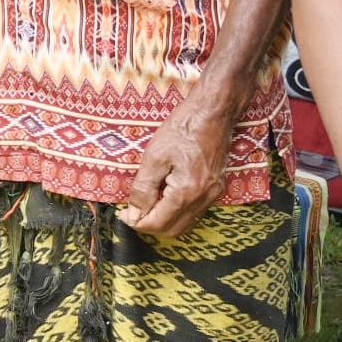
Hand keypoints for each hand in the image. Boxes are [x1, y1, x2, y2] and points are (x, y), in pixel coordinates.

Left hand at [115, 88, 238, 240]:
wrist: (213, 112)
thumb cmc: (182, 129)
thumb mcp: (154, 156)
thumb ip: (143, 188)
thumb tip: (134, 213)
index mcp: (187, 192)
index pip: (158, 224)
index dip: (138, 223)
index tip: (124, 214)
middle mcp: (204, 198)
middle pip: (173, 229)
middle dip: (150, 225)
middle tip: (133, 211)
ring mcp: (213, 194)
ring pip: (186, 223)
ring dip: (164, 220)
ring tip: (147, 204)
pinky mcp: (217, 188)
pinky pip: (195, 212)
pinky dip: (178, 212)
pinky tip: (165, 197)